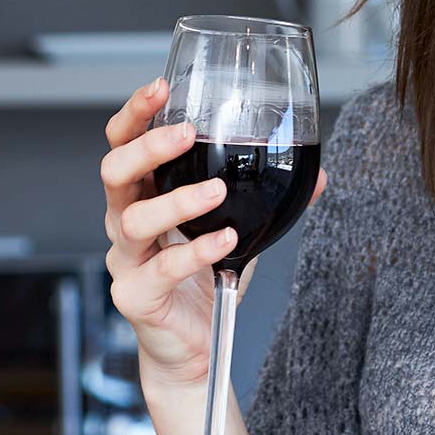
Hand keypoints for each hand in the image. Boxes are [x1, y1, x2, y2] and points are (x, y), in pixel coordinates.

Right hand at [101, 78, 327, 391]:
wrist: (194, 347)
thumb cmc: (205, 280)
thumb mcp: (241, 230)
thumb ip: (269, 199)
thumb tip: (320, 173)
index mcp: (142, 195)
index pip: (123, 142)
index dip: (136, 113)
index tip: (162, 87)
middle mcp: (124, 222)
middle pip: (114, 172)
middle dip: (148, 146)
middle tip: (186, 133)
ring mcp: (125, 261)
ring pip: (134, 220)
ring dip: (178, 200)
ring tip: (216, 191)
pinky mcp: (136, 297)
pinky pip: (161, 269)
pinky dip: (195, 251)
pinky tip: (225, 240)